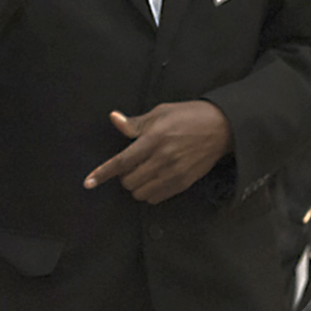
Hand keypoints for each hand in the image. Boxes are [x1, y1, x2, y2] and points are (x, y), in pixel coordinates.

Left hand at [84, 101, 232, 203]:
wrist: (222, 128)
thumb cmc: (190, 116)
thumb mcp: (161, 112)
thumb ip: (136, 123)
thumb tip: (114, 119)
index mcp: (154, 139)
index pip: (122, 162)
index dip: (103, 173)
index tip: (88, 182)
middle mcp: (162, 159)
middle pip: (128, 181)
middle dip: (123, 176)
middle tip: (132, 164)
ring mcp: (173, 173)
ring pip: (140, 193)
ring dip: (135, 185)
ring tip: (143, 172)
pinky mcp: (182, 183)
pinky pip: (155, 198)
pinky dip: (148, 192)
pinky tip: (154, 180)